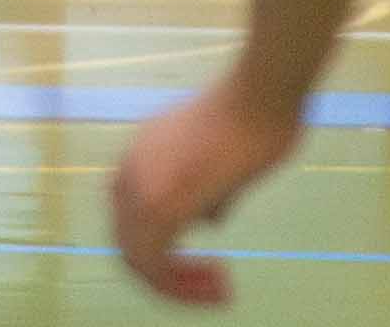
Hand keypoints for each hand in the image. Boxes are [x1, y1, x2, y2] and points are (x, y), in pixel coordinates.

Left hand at [111, 73, 307, 305]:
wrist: (259, 97)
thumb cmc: (252, 123)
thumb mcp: (221, 165)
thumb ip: (208, 193)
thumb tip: (208, 219)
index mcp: (139, 161)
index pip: (132, 222)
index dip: (164, 255)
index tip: (211, 269)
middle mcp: (130, 173)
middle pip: (130, 245)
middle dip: (169, 277)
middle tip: (215, 286)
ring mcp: (142, 186)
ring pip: (138, 258)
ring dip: (177, 285)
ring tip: (218, 291)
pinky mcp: (163, 201)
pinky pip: (155, 261)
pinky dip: (181, 284)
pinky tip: (221, 283)